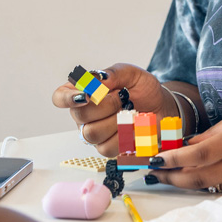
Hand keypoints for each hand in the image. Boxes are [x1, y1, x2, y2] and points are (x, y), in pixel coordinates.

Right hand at [49, 63, 172, 156]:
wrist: (161, 107)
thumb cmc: (142, 89)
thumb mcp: (131, 73)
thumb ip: (113, 73)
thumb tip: (97, 80)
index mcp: (83, 93)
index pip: (60, 97)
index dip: (68, 98)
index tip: (87, 95)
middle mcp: (83, 114)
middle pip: (79, 116)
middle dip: (106, 106)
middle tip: (123, 98)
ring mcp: (93, 133)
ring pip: (92, 133)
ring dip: (116, 121)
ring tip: (130, 112)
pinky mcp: (106, 148)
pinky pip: (107, 147)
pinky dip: (124, 135)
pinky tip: (132, 126)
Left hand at [148, 107, 221, 190]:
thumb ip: (216, 132)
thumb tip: (190, 142)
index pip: (199, 153)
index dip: (174, 159)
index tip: (156, 159)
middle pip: (197, 177)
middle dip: (171, 177)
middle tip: (153, 173)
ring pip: (206, 185)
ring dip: (183, 182)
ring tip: (166, 175)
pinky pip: (220, 187)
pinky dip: (203, 183)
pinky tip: (192, 177)